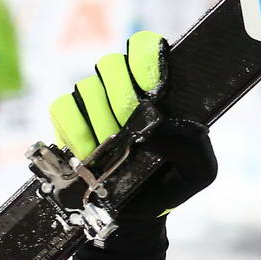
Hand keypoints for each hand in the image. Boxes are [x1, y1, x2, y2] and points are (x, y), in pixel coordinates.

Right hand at [50, 31, 215, 217]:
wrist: (136, 212)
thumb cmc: (169, 183)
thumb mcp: (199, 170)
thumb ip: (191, 146)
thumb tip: (156, 129)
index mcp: (158, 91)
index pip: (145, 47)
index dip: (144, 58)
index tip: (152, 87)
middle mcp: (123, 89)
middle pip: (110, 63)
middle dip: (121, 97)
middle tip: (129, 126)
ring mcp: (94, 102)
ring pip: (85, 87)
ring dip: (100, 121)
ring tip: (113, 148)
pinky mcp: (69, 119)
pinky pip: (61, 107)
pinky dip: (74, 130)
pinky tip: (89, 153)